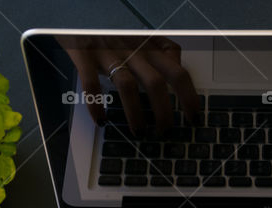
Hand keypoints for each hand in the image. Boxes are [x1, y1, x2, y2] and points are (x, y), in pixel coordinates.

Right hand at [59, 35, 200, 132]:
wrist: (78, 11)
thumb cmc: (111, 27)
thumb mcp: (140, 34)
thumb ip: (160, 48)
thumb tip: (177, 64)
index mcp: (149, 46)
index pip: (178, 72)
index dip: (189, 96)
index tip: (193, 116)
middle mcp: (132, 49)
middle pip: (156, 83)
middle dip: (163, 111)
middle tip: (164, 131)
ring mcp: (108, 52)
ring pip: (127, 86)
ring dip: (135, 112)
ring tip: (138, 131)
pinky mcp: (85, 55)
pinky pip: (91, 83)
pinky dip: (96, 105)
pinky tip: (101, 120)